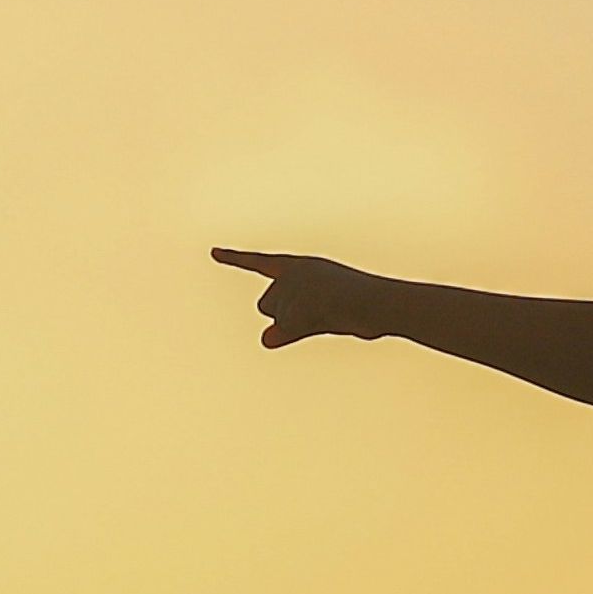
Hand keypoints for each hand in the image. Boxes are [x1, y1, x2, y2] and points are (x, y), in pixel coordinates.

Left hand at [211, 247, 399, 347]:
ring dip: (295, 324)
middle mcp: (291, 274)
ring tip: (328, 314)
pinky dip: (292, 333)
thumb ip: (289, 326)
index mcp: (300, 266)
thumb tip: (265, 340)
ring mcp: (292, 291)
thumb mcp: (321, 314)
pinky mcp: (294, 310)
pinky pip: (280, 332)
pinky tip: (321, 320)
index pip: (260, 263)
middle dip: (285, 315)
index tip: (213, 253)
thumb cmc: (361, 307)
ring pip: (275, 318)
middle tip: (321, 310)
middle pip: (266, 305)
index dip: (234, 259)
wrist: (379, 302)